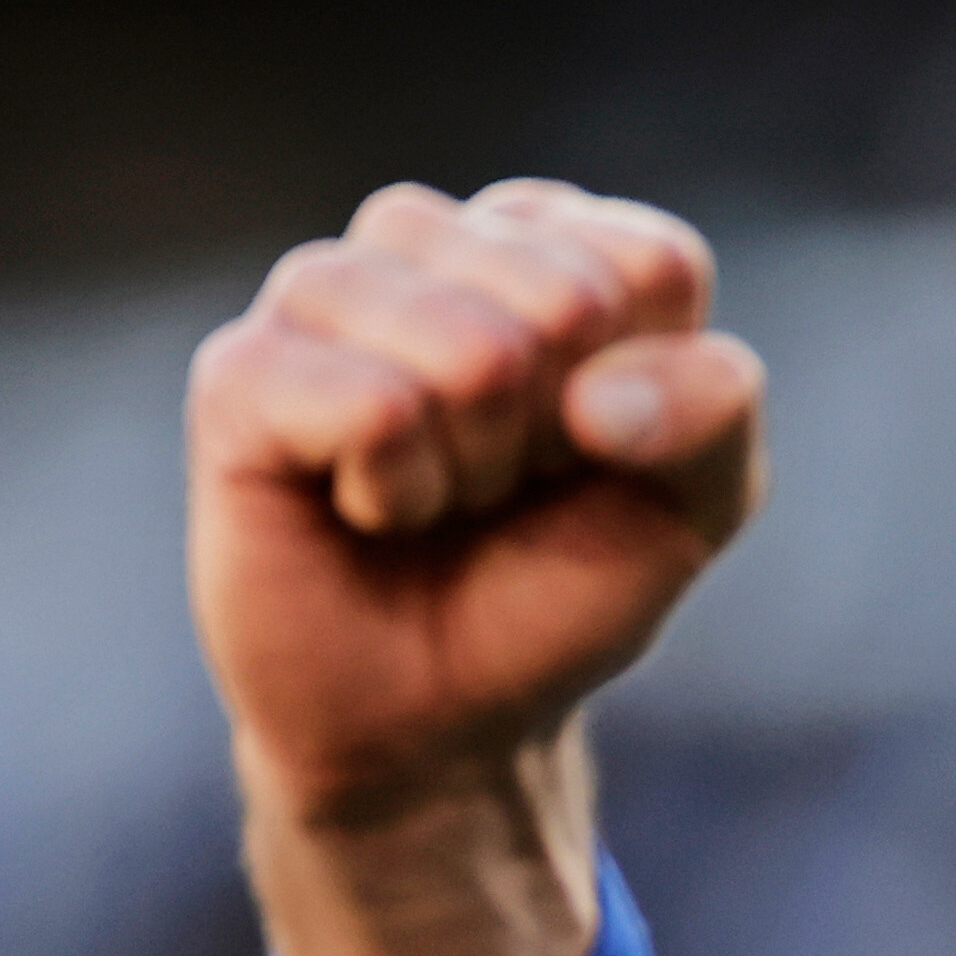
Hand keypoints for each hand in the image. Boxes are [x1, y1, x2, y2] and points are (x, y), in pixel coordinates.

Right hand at [186, 181, 765, 955]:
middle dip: (560, 434)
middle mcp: (426, 240)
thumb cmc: (558, 584)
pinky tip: (367, 509)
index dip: (650, 396)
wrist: (443, 714)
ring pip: (469, 347)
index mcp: (544, 241)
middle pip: (565, 297)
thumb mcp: (696, 502)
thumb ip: (716, 406)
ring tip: (435, 497)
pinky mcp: (239, 370)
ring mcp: (321, 293)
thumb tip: (599, 393)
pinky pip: (374, 405)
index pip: (652, 265)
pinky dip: (399, 490)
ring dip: (480, 467)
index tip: (595, 451)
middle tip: (505, 485)